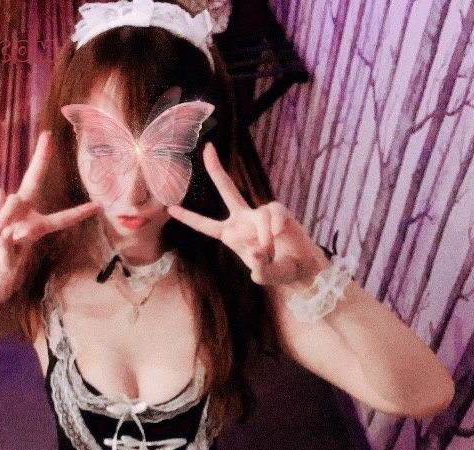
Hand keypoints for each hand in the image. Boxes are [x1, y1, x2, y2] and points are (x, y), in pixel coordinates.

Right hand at [0, 131, 102, 305]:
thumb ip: (8, 254)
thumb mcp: (4, 263)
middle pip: (35, 179)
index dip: (79, 213)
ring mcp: (8, 203)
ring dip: (7, 217)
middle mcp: (25, 211)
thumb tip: (9, 237)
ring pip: (14, 200)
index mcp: (37, 227)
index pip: (62, 219)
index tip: (99, 206)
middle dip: (41, 157)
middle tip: (47, 135)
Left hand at [166, 141, 328, 286]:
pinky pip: (273, 215)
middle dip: (217, 170)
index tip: (170, 209)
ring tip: (270, 253)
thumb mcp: (265, 276)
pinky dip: (274, 229)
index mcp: (232, 235)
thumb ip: (260, 271)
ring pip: (259, 217)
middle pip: (228, 191)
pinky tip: (278, 236)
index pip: (207, 226)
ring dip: (264, 239)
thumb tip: (259, 253)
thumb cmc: (280, 270)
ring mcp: (261, 213)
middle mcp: (243, 219)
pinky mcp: (278, 211)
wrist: (303, 266)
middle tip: (207, 148)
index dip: (190, 218)